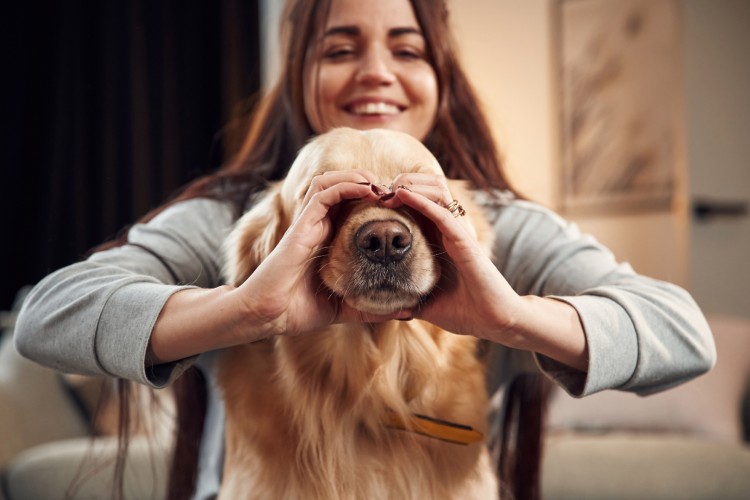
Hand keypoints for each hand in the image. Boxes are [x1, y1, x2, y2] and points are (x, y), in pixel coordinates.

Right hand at [235, 171, 411, 338]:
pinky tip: (367, 189)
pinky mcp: (301, 224)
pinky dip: (345, 185)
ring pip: (329, 181)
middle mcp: (317, 226)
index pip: (348, 206)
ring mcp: (308, 223)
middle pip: (339, 186)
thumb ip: (373, 308)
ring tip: (380, 184)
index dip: (371, 200)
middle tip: (392, 190)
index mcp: (327, 240)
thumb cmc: (299, 311)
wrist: (268, 315)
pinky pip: (323, 193)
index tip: (397, 206)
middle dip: (366, 181)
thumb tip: (408, 311)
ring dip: (356, 177)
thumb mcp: (346, 307)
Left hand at [380, 174, 587, 370]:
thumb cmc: (466, 314)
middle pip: (427, 193)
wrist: (494, 322)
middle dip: (402, 186)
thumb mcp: (427, 305)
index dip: (398, 200)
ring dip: (410, 187)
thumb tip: (386, 308)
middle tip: (378, 190)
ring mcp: (458, 234)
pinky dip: (421, 201)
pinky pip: (441, 213)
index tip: (374, 201)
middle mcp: (449, 233)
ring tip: (388, 188)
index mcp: (441, 243)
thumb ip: (408, 302)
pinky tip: (402, 194)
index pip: (419, 210)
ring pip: (435, 195)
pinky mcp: (464, 240)